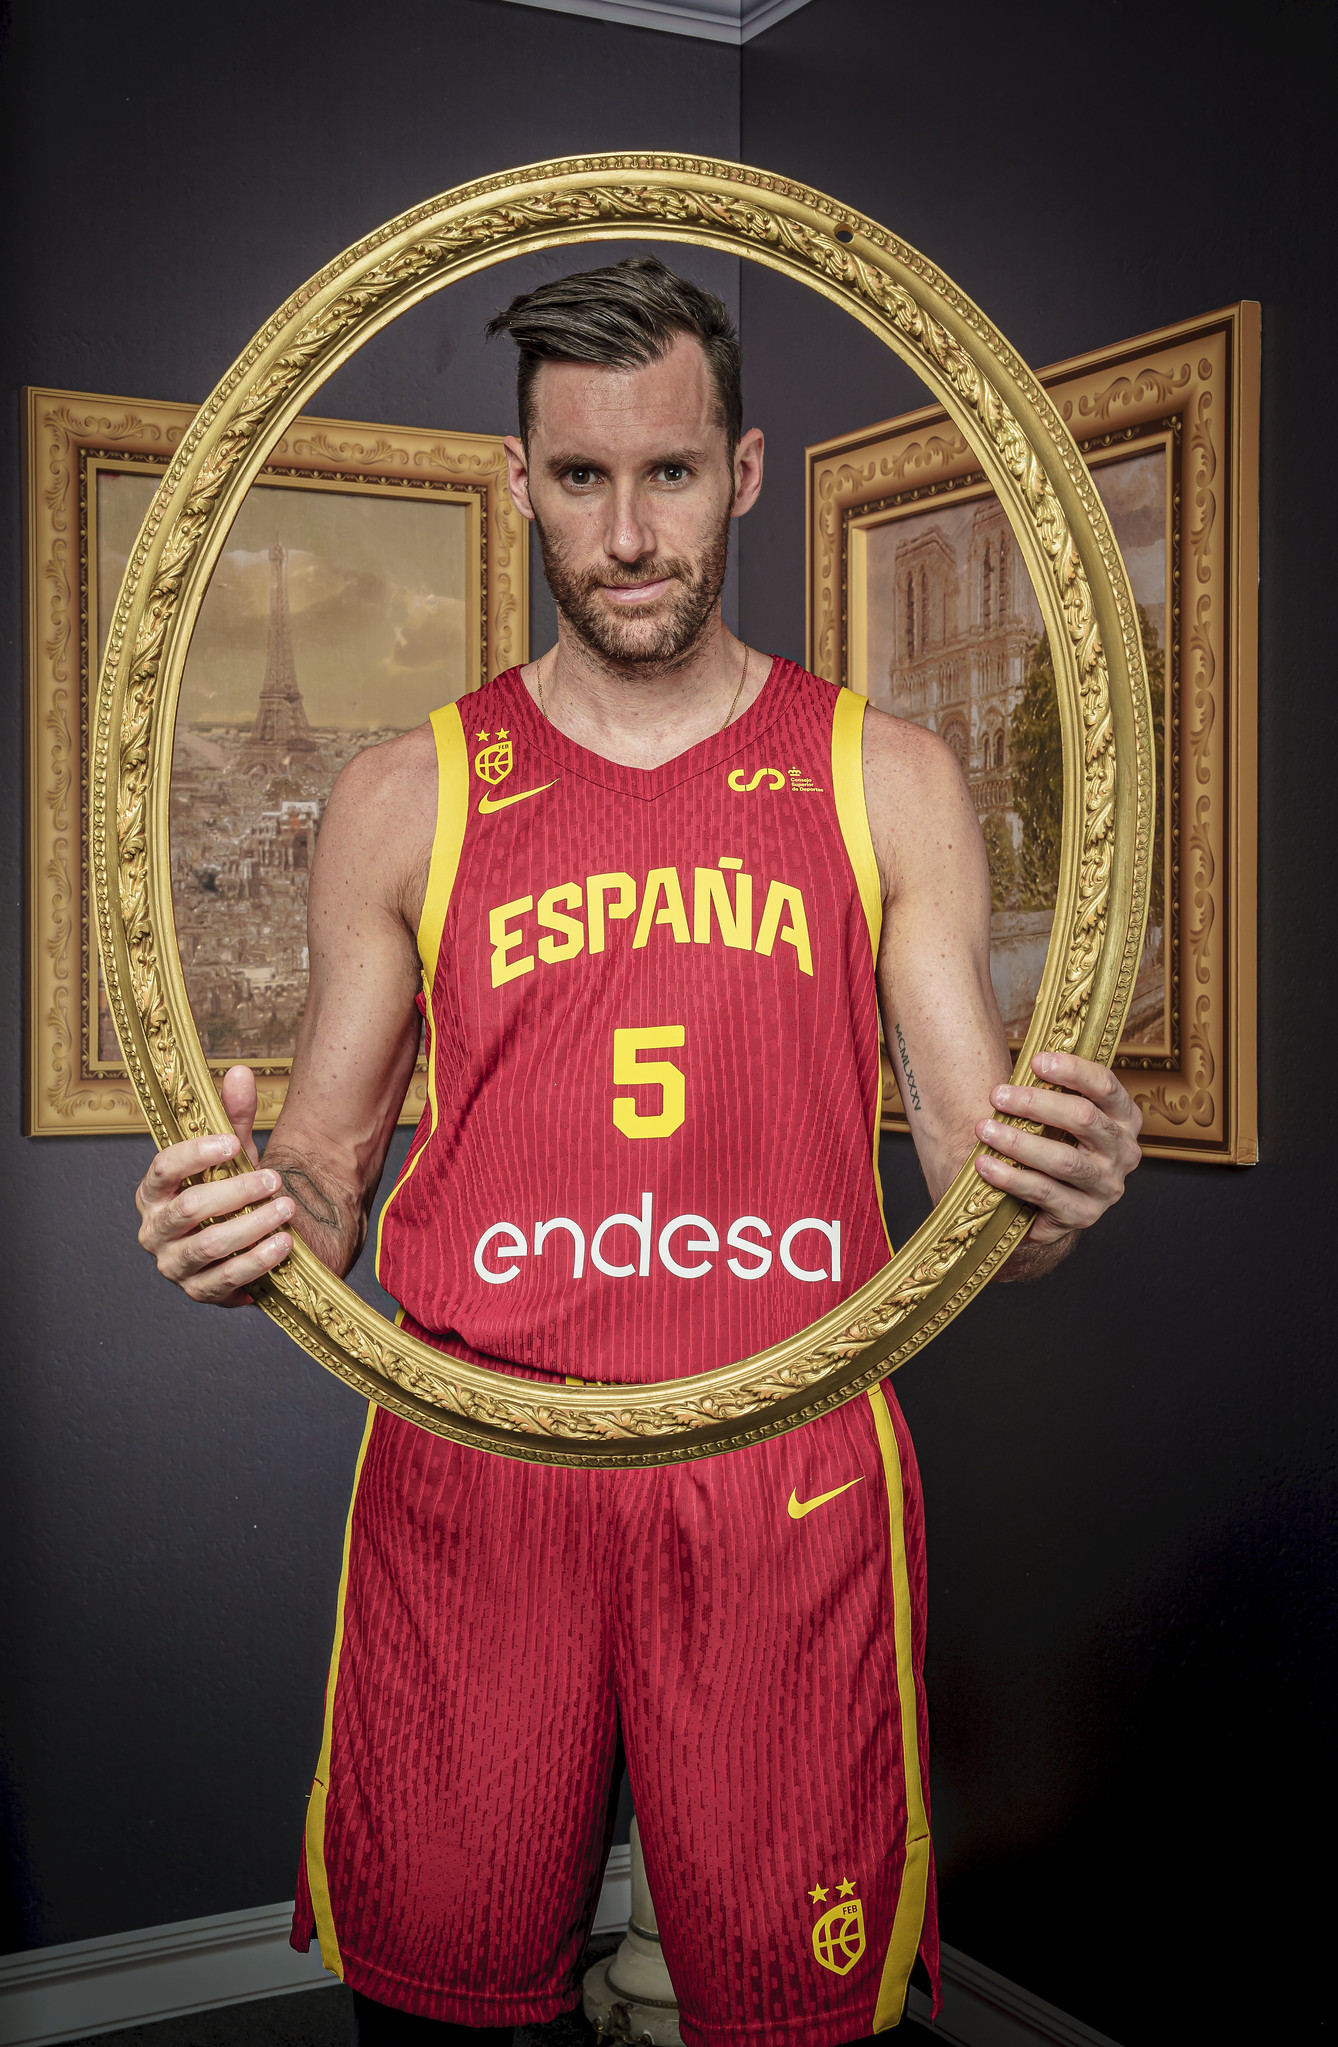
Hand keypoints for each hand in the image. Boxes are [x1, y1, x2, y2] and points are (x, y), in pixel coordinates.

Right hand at [135, 1065, 293, 1305]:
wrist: (243, 1242)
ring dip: (252, 1226)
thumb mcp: (233, 1154)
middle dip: (237, 1192)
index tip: (234, 1143)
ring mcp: (173, 1265)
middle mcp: (154, 1230)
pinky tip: (285, 1245)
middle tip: (275, 1179)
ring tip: (287, 1209)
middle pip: (190, 1209)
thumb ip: (234, 1116)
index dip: (196, 1155)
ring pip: (209, 1246)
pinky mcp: (198, 1291)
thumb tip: (239, 1071)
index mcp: (153, 1192)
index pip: (163, 1169)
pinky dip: (257, 1262)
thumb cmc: (231, 1191)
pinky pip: (226, 1280)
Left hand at [972, 1050, 1142, 1246]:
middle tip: (997, 1095)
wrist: (1058, 1204)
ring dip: (1018, 1142)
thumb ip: (1055, 1091)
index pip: (1106, 1085)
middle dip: (1035, 1103)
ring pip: (1063, 1160)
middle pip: (1083, 1118)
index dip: (1072, 1070)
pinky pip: (1045, 1193)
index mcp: (1125, 1118)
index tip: (1034, 1061)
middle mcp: (1124, 1152)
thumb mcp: (1065, 1116)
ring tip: (983, 1129)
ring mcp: (1107, 1187)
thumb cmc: (1058, 1144)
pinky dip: (1011, 1178)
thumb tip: (1025, 1059)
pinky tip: (985, 1166)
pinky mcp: (1084, 1215)